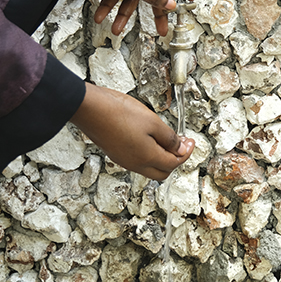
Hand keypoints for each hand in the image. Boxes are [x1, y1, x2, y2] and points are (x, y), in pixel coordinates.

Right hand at [70, 83, 193, 179]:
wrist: (89, 109)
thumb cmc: (118, 113)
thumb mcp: (152, 121)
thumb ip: (169, 138)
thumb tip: (181, 149)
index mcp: (147, 158)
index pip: (174, 163)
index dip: (186, 153)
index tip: (191, 142)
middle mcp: (135, 164)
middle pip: (162, 172)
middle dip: (175, 160)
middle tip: (181, 144)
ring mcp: (124, 160)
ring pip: (149, 167)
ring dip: (162, 157)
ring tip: (167, 139)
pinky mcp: (115, 153)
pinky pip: (138, 161)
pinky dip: (149, 154)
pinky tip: (149, 138)